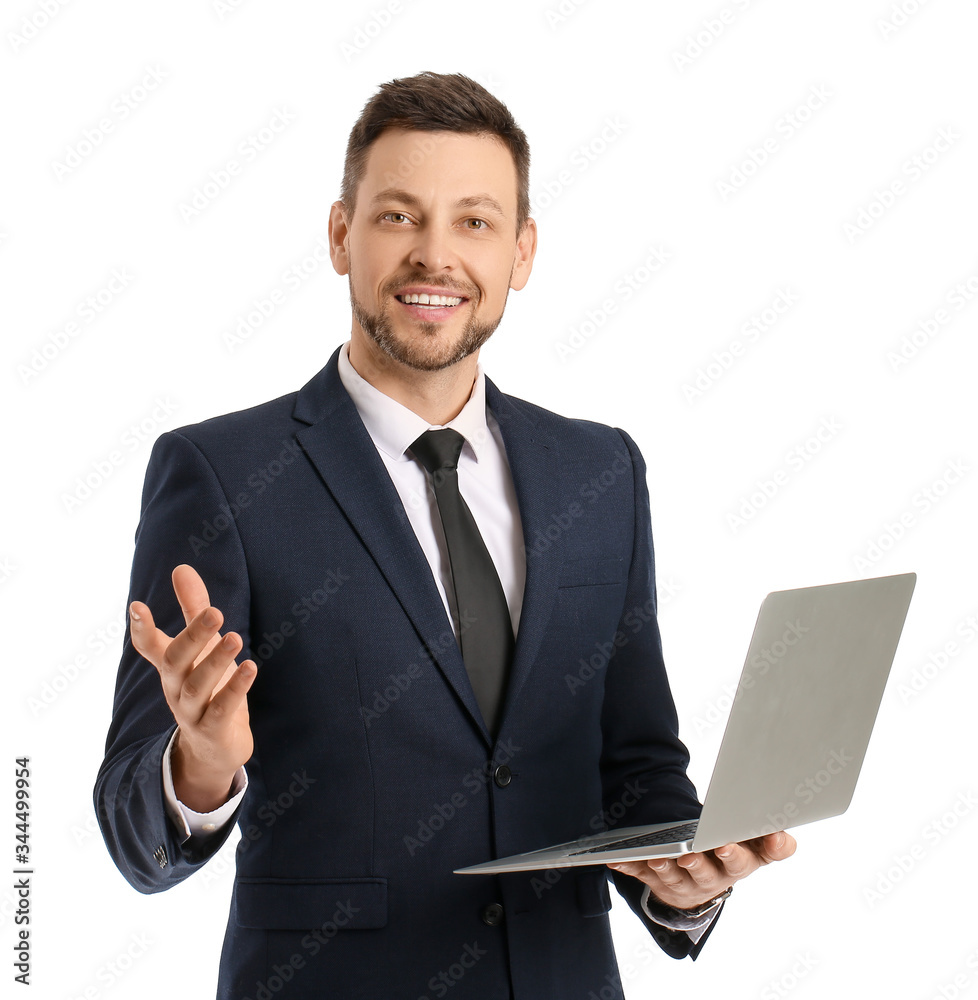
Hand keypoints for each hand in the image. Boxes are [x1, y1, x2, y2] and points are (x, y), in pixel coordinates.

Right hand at [128, 563, 256, 811]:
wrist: (214, 747)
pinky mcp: (214, 729)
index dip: (142, 628)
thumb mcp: (202, 647)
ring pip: (197, 686)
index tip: (137, 606)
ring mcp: (191, 711)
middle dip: (193, 636)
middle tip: (215, 611)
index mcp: (171, 666)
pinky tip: (251, 668)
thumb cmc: (208, 686)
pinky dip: (235, 689)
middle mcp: (175, 686)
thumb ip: (193, 608)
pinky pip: (222, 709)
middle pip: (176, 661)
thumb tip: (181, 568)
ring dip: (216, 661)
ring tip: (237, 637)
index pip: (149, 646)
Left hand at [606, 831, 796, 911]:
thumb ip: (772, 841)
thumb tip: (781, 834)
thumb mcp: (755, 847)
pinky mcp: (657, 880)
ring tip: (657, 857)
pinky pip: (640, 873)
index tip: (729, 844)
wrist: (701, 879)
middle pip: (706, 873)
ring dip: (665, 868)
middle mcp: (711, 878)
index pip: (743, 862)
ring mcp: (683, 881)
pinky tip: (616, 861)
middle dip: (698, 864)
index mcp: (737, 865)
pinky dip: (629, 867)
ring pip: (673, 878)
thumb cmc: (730, 853)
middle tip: (690, 856)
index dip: (737, 854)